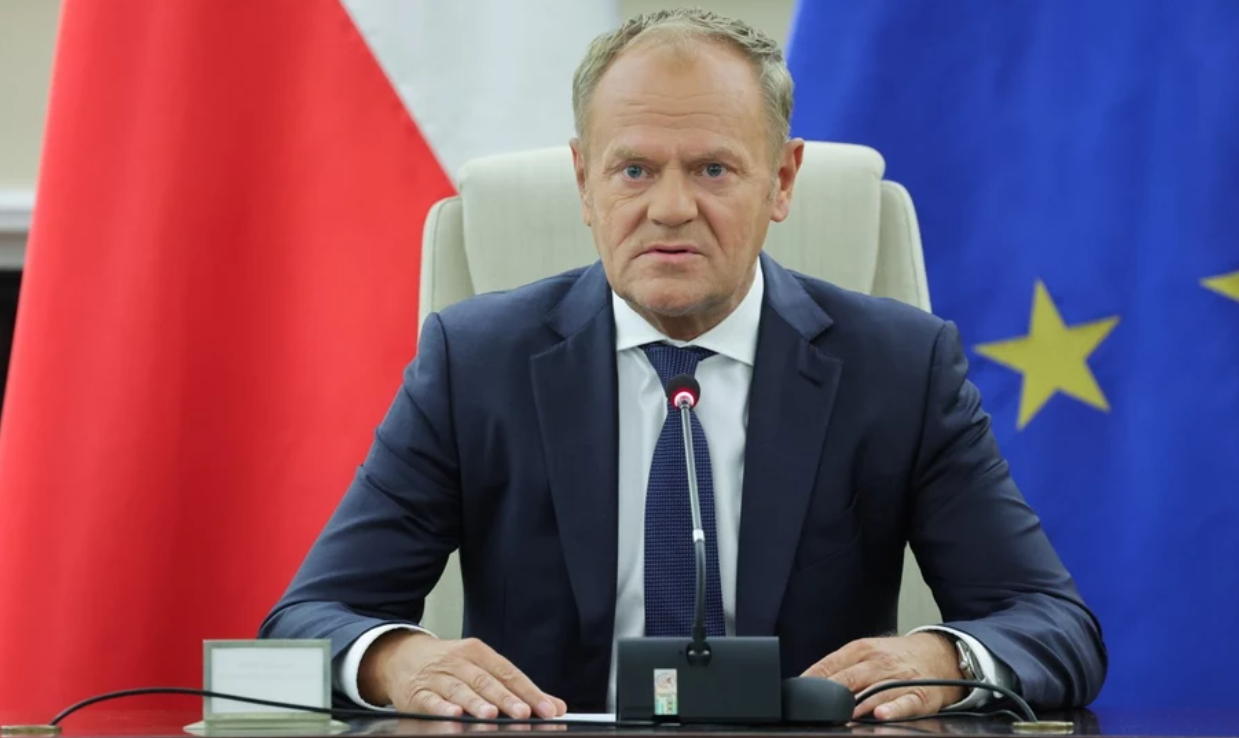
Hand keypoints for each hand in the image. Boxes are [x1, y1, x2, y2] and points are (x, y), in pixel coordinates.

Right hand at [359, 631, 567, 718]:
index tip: (547, 709)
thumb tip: (555, 706)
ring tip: (491, 715)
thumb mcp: (481, 667)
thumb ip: (517, 688)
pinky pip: (431, 701)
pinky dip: (442, 708)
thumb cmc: (447, 664)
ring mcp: (437, 676)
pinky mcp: (417, 692)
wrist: (400, 656)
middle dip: (506, 699)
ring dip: (476, 703)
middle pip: (486, 681)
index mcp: (477, 652)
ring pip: (460, 690)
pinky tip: (454, 716)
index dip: (529, 692)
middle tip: (524, 713)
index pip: (508, 673)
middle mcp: (458, 661)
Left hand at [802, 633, 966, 720]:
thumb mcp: (865, 651)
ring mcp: (899, 678)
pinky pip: (906, 702)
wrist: (937, 654)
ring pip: (875, 692)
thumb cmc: (894, 657)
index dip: (812, 680)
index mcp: (861, 650)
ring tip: (844, 716)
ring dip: (857, 705)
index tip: (799, 693)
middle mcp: (879, 662)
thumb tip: (809, 683)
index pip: (830, 664)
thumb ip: (840, 666)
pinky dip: (893, 709)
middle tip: (818, 709)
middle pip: (849, 678)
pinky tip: (881, 715)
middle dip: (832, 694)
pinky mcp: (920, 695)